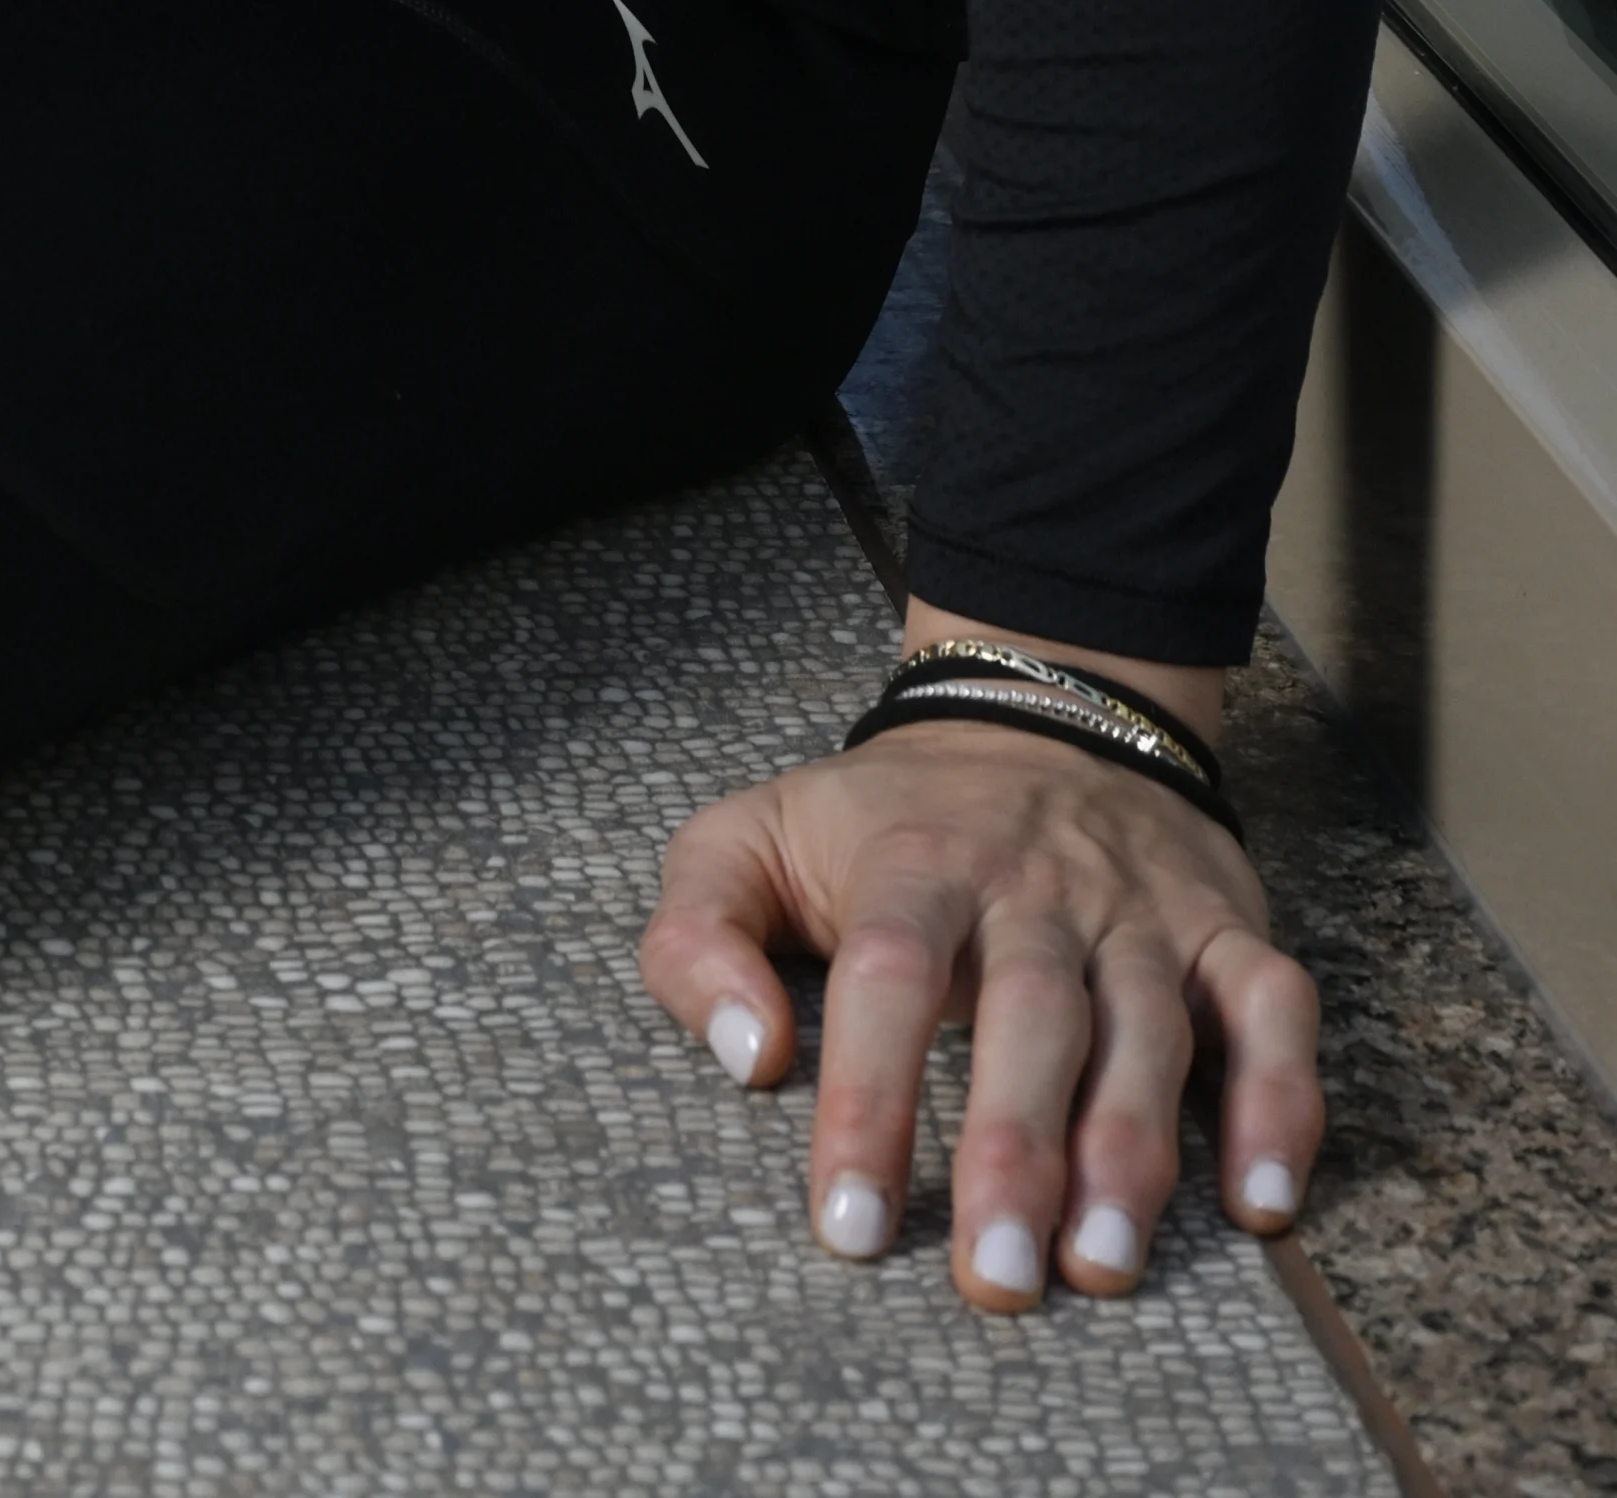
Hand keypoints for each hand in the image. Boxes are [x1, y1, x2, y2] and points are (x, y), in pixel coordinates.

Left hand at [639, 678, 1320, 1305]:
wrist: (1040, 702)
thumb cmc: (886, 817)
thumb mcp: (754, 836)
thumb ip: (700, 933)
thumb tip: (747, 1057)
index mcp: (915, 863)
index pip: (884, 977)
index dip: (866, 1100)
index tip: (848, 1224)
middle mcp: (1035, 886)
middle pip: (1028, 1014)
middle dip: (1013, 1152)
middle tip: (994, 1279)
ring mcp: (1140, 908)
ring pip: (1146, 1028)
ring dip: (1133, 1152)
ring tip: (1102, 1265)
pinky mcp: (1226, 927)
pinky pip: (1273, 1011)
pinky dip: (1281, 1103)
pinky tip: (1263, 1203)